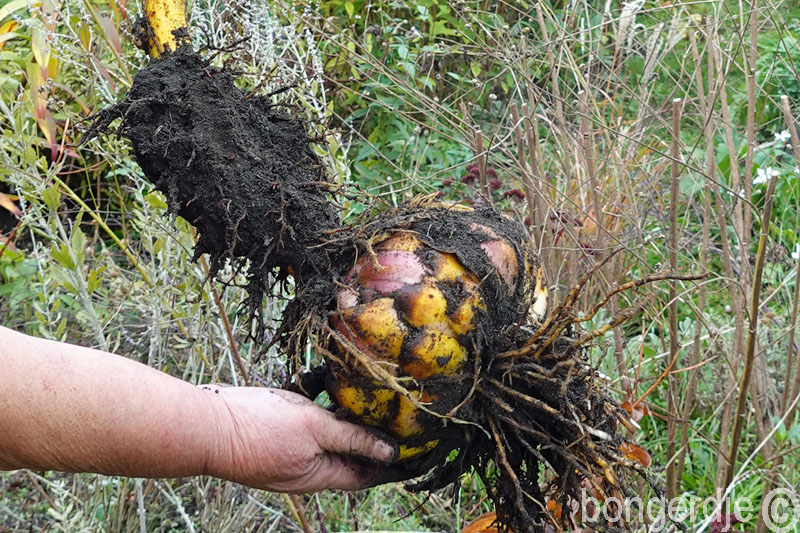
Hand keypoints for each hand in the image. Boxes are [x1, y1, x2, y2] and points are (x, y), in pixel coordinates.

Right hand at [201, 386, 398, 492]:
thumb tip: (390, 452)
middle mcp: (308, 467)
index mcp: (322, 473)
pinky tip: (327, 380)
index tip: (417, 455)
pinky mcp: (276, 432)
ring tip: (370, 396)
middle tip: (399, 419)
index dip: (392, 465)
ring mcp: (291, 450)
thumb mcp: (315, 429)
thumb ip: (352, 439)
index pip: (367, 474)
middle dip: (374, 438)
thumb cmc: (259, 428)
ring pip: (329, 435)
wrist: (207, 424)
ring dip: (348, 417)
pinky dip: (320, 402)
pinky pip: (308, 421)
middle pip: (350, 454)